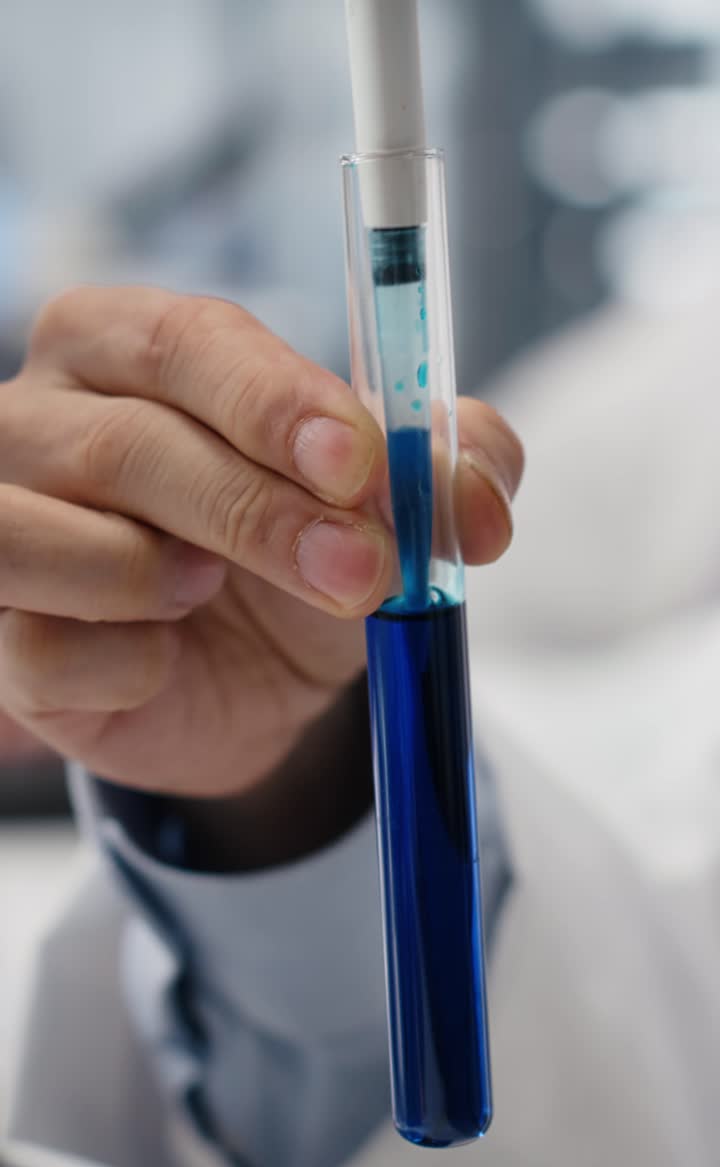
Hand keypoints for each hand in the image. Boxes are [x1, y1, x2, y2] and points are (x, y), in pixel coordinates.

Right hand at [0, 288, 522, 798]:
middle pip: (129, 444)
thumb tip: (481, 502)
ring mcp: (2, 523)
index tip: (358, 461)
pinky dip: (128, 668)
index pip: (184, 341)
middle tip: (361, 571)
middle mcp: (40, 418)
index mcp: (128, 347)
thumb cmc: (299, 556)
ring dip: (165, 583)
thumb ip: (442, 472)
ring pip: (44, 541)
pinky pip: (44, 650)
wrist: (250, 678)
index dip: (272, 401)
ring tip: (213, 594)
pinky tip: (162, 662)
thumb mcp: (381, 506)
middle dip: (261, 515)